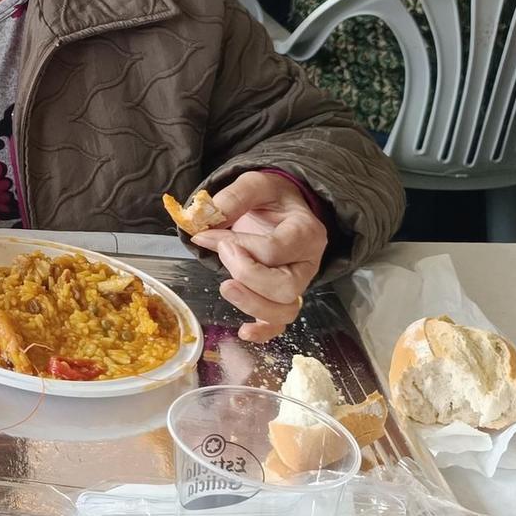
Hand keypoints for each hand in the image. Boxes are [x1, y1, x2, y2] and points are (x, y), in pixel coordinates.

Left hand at [186, 172, 327, 342]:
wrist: (282, 207)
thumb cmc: (272, 197)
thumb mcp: (256, 184)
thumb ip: (234, 196)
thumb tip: (206, 218)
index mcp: (306, 232)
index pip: (274, 250)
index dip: (237, 247)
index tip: (207, 235)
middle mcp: (309, 263)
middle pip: (285, 287)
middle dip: (247, 276)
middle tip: (222, 257)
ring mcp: (299, 284)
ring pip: (285, 310)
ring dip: (251, 304)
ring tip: (225, 286)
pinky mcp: (285, 298)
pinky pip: (280, 325)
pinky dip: (263, 332)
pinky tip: (243, 331)